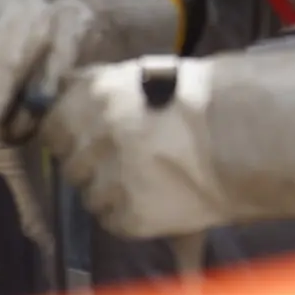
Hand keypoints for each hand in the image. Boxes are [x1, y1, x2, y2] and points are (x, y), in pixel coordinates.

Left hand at [40, 56, 229, 239]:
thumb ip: (96, 84)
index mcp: (93, 98)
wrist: (243, 137)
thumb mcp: (141, 75)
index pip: (51, 129)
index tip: (86, 140)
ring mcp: (110, 181)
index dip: (69, 136)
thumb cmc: (198, 99)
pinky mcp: (129, 216)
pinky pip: (113, 220)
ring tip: (148, 179)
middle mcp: (93, 139)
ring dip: (111, 191)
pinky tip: (158, 196)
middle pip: (71, 166)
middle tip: (127, 159)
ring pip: (90, 197)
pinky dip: (130, 213)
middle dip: (93, 164)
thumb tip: (63, 85)